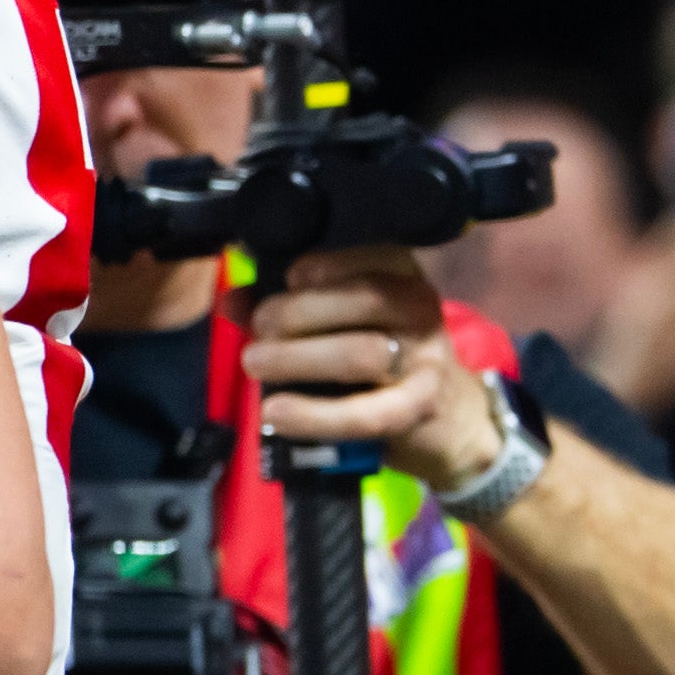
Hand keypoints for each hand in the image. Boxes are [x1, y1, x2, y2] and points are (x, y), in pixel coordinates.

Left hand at [240, 245, 503, 492]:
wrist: (443, 416)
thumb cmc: (377, 355)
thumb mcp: (336, 322)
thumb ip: (284, 306)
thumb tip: (231, 301)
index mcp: (399, 274)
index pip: (360, 257)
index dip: (314, 269)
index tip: (283, 282)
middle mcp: (420, 307)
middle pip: (359, 300)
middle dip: (294, 313)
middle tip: (258, 331)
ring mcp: (426, 357)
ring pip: (359, 353)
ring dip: (296, 358)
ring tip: (254, 364)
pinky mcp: (420, 406)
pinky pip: (366, 412)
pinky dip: (314, 415)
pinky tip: (276, 411)